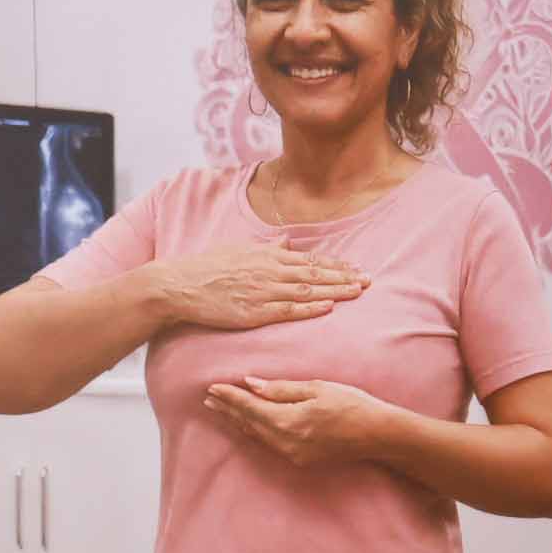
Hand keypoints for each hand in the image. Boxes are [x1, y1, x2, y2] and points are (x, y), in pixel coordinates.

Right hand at [153, 243, 364, 331]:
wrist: (181, 285)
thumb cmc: (208, 267)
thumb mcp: (240, 249)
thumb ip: (266, 247)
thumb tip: (286, 242)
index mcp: (268, 256)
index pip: (310, 260)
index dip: (335, 265)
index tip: (356, 268)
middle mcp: (271, 270)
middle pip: (315, 273)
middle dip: (344, 276)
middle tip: (369, 279)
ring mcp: (264, 291)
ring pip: (308, 289)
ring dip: (335, 290)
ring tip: (358, 291)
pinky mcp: (255, 311)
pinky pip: (289, 309)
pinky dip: (310, 306)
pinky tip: (329, 306)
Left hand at [202, 378, 398, 469]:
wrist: (377, 435)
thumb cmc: (351, 405)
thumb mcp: (316, 388)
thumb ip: (281, 389)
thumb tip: (251, 385)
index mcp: (288, 421)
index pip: (249, 406)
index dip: (229, 396)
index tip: (212, 387)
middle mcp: (285, 442)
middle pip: (248, 423)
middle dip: (228, 410)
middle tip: (209, 398)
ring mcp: (292, 453)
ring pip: (257, 435)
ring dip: (239, 421)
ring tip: (223, 410)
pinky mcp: (300, 459)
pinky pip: (269, 443)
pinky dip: (255, 431)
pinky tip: (250, 424)